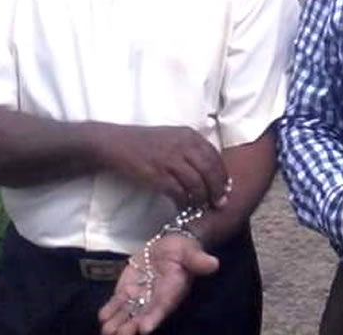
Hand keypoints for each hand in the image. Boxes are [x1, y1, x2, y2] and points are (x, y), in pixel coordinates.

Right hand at [98, 125, 229, 208]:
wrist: (116, 144)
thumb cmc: (145, 143)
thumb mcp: (173, 137)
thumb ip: (192, 149)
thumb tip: (211, 171)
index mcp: (190, 135)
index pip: (215, 157)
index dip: (223, 175)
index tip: (226, 188)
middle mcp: (183, 145)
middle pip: (210, 171)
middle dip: (217, 189)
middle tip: (220, 203)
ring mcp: (169, 159)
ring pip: (196, 183)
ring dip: (201, 198)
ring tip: (202, 207)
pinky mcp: (156, 174)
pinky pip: (177, 192)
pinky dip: (183, 202)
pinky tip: (183, 207)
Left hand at [98, 234, 219, 334]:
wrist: (170, 246)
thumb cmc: (184, 250)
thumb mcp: (192, 252)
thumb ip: (199, 260)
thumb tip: (214, 264)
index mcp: (173, 290)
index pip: (164, 306)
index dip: (154, 317)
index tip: (144, 328)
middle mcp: (156, 299)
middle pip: (143, 315)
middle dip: (132, 326)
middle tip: (121, 334)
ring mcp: (141, 296)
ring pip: (129, 313)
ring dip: (119, 322)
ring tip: (108, 330)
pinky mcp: (128, 290)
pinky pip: (118, 303)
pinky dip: (110, 310)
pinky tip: (102, 316)